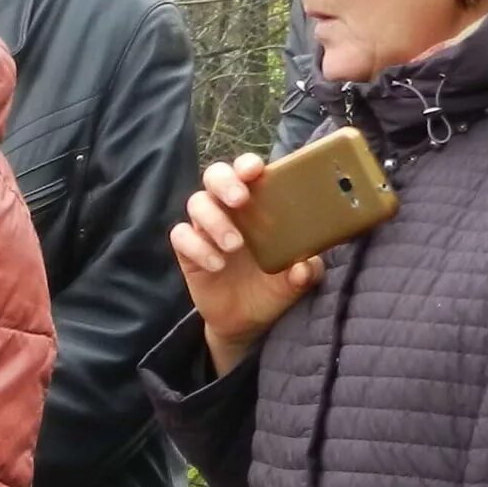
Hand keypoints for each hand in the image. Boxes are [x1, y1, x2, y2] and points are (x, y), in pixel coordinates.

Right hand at [169, 155, 323, 377]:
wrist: (247, 321)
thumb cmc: (274, 287)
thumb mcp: (298, 280)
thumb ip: (306, 271)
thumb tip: (303, 267)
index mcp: (259, 203)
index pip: (247, 171)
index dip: (247, 165)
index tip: (255, 172)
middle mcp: (230, 210)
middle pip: (215, 175)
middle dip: (225, 182)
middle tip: (240, 200)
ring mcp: (206, 229)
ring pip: (196, 203)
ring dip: (214, 220)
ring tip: (234, 246)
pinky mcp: (188, 252)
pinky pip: (181, 236)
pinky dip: (197, 247)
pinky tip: (216, 265)